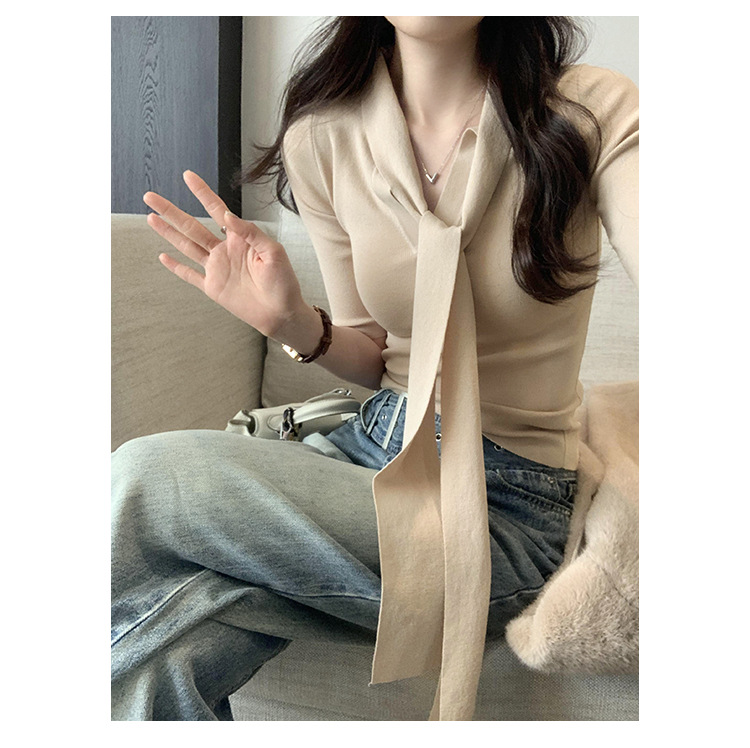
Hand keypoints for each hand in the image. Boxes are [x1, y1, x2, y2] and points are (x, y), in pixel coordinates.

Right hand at [143, 171, 305, 337]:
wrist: (282, 313)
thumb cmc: (284, 282)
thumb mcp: (273, 252)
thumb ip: (251, 232)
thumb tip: (227, 215)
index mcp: (240, 239)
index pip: (216, 210)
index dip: (202, 193)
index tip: (188, 176)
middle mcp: (225, 250)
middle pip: (192, 225)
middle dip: (171, 211)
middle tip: (150, 196)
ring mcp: (217, 269)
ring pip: (186, 246)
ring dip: (168, 232)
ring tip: (151, 217)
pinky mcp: (213, 288)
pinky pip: (191, 276)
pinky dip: (176, 267)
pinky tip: (163, 257)